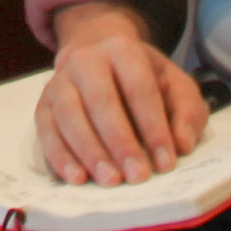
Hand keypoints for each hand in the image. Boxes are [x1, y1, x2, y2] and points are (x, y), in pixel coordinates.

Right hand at [32, 13, 209, 186]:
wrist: (97, 55)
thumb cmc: (143, 78)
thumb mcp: (175, 85)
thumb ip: (187, 112)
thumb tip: (182, 144)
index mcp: (122, 49)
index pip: (139, 88)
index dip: (153, 127)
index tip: (166, 162)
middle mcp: (86, 60)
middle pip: (100, 100)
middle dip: (120, 142)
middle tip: (137, 176)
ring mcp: (59, 82)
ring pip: (69, 116)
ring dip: (89, 151)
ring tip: (110, 180)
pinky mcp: (42, 106)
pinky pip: (46, 131)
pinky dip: (60, 157)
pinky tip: (77, 178)